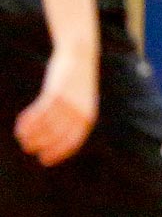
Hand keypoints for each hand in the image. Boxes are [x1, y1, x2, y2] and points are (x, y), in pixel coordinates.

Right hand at [14, 47, 97, 165]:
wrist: (79, 56)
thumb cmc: (78, 82)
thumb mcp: (81, 102)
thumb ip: (74, 118)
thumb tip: (59, 136)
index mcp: (87, 117)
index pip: (72, 142)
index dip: (58, 153)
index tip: (45, 160)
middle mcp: (79, 112)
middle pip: (57, 136)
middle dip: (41, 145)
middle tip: (28, 148)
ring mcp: (67, 102)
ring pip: (46, 125)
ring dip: (31, 134)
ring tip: (21, 138)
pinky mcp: (55, 92)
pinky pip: (39, 112)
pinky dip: (29, 121)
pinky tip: (20, 125)